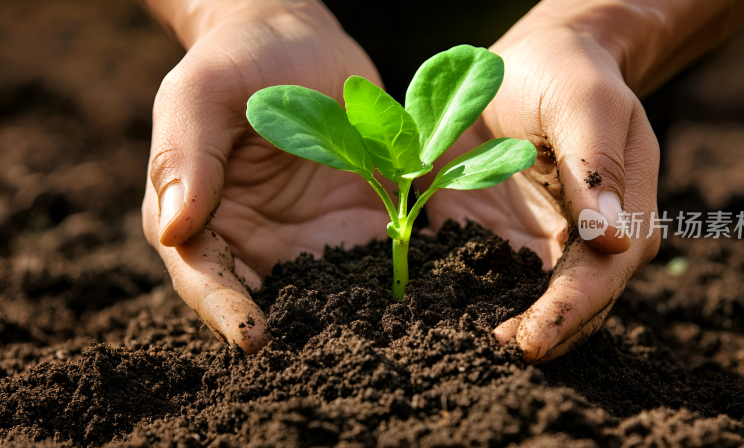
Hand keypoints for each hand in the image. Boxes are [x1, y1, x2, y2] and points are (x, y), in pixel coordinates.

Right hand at [141, 1, 387, 352]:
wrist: (296, 42)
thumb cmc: (238, 61)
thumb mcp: (202, 92)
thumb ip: (185, 153)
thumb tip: (172, 227)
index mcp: (198, 218)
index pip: (204, 277)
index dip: (223, 309)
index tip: (252, 336)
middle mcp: (251, 243)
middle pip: (265, 302)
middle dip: (294, 332)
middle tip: (328, 357)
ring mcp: (305, 239)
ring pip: (323, 295)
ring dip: (349, 320)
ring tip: (382, 339)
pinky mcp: (351, 226)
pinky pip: (370, 263)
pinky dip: (392, 282)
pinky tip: (420, 295)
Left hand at [420, 9, 659, 362]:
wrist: (536, 62)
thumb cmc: (567, 74)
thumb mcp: (583, 104)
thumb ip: (595, 166)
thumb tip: (615, 240)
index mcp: (624, 214)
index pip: (602, 277)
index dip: (569, 312)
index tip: (531, 341)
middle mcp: (589, 241)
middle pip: (572, 306)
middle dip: (536, 335)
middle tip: (487, 359)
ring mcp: (544, 245)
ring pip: (531, 304)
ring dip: (502, 330)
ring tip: (459, 350)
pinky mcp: (503, 240)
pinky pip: (488, 280)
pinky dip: (467, 301)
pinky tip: (438, 316)